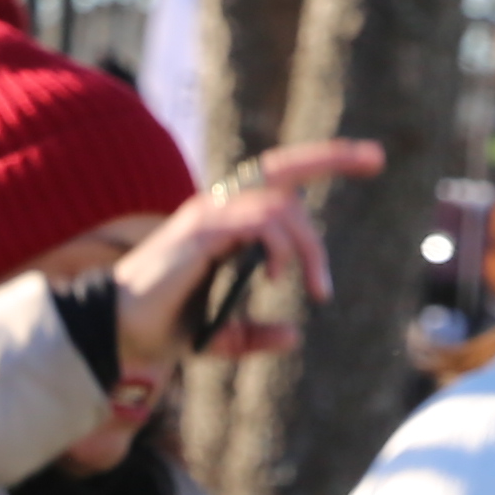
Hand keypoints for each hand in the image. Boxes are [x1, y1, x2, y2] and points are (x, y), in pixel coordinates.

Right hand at [114, 139, 389, 378]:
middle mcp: (214, 207)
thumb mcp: (217, 336)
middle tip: (376, 159)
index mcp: (221, 221)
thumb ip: (253, 336)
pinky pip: (258, 223)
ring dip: (309, 248)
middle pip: (281, 167)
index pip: (273, 179)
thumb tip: (294, 336)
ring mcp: (206, 215)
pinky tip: (277, 277)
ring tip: (319, 288)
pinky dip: (280, 247)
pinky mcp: (201, 233)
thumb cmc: (159, 331)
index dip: (319, 164)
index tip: (367, 159)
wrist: (117, 335)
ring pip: (280, 206)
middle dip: (332, 157)